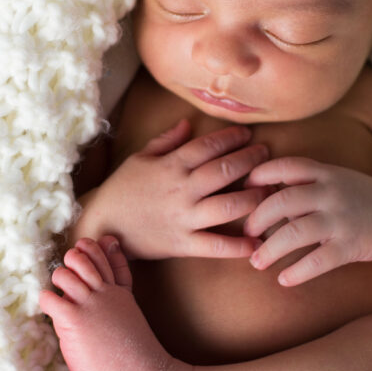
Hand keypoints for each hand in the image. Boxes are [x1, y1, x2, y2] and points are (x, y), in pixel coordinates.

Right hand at [75, 119, 271, 260]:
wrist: (101, 225)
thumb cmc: (122, 189)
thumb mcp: (140, 158)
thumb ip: (166, 140)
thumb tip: (188, 123)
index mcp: (171, 165)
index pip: (208, 146)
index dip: (232, 137)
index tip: (249, 133)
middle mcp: (181, 189)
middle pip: (224, 171)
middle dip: (251, 160)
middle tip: (268, 155)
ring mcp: (183, 217)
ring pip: (227, 206)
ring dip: (253, 198)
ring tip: (270, 191)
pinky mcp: (182, 244)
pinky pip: (214, 246)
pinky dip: (237, 247)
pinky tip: (257, 244)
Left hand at [242, 157, 371, 285]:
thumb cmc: (360, 199)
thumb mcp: (334, 181)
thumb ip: (303, 186)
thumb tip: (262, 198)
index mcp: (325, 172)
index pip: (286, 166)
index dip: (260, 175)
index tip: (242, 189)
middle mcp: (331, 192)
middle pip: (283, 200)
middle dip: (258, 218)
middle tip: (247, 233)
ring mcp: (342, 218)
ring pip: (295, 232)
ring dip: (270, 249)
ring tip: (256, 262)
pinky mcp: (352, 245)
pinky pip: (318, 260)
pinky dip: (297, 272)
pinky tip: (283, 280)